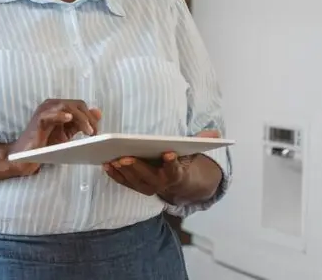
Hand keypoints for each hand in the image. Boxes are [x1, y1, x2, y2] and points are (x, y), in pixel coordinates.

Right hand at [8, 99, 100, 175]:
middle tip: (94, 133)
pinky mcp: (38, 120)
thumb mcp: (67, 132)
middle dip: (88, 118)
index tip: (97, 131)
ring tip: (88, 131)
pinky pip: (50, 114)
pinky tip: (69, 118)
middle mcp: (52, 104)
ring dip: (80, 118)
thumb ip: (80, 123)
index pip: (80, 105)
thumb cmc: (45, 143)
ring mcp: (44, 110)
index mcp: (59, 107)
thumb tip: (98, 112)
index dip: (91, 117)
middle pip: (76, 104)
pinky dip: (60, 115)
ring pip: (66, 106)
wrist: (26, 155)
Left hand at [102, 130, 220, 197]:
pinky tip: (105, 164)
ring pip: (134, 181)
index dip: (172, 162)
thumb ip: (201, 141)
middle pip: (148, 177)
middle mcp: (162, 184)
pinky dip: (114, 174)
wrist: (178, 181)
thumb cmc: (182, 160)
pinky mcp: (136, 186)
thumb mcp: (193, 151)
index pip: (175, 169)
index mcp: (176, 174)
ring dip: (121, 171)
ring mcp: (148, 187)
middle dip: (136, 167)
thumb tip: (216, 133)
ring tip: (111, 158)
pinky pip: (124, 182)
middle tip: (124, 156)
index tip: (169, 153)